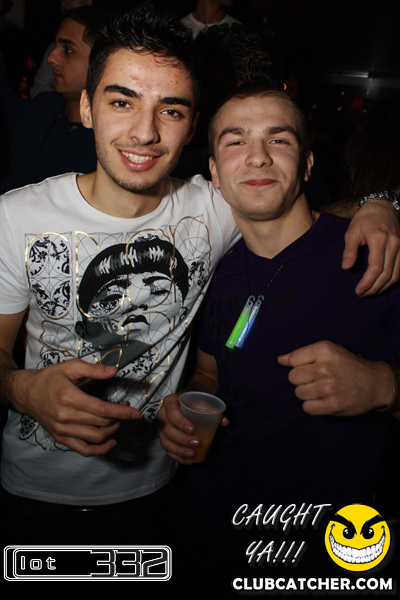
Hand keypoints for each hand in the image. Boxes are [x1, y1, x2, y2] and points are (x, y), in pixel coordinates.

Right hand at [12, 359, 140, 455]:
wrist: (26, 393)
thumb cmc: (49, 378)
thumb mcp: (70, 367)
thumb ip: (93, 369)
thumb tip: (115, 370)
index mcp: (68, 397)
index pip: (101, 410)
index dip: (121, 412)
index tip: (136, 413)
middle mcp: (65, 417)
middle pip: (101, 425)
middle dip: (120, 419)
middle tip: (127, 410)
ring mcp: (62, 430)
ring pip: (95, 438)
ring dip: (113, 432)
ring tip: (119, 421)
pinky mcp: (60, 438)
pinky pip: (83, 450)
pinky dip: (100, 450)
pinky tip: (111, 442)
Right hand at [157, 393, 228, 463]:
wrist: (184, 404)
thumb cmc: (193, 403)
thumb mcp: (201, 402)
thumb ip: (213, 410)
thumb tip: (225, 422)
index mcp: (170, 402)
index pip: (172, 412)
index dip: (180, 422)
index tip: (192, 429)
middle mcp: (162, 415)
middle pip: (168, 430)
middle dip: (182, 439)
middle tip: (197, 443)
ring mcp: (160, 428)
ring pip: (166, 442)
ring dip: (179, 450)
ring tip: (193, 454)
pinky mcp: (163, 439)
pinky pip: (167, 451)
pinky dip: (177, 457)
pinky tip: (188, 460)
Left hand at [277, 341, 392, 415]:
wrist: (376, 383)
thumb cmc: (349, 366)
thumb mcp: (329, 351)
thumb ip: (303, 354)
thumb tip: (280, 360)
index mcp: (324, 350)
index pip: (293, 360)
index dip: (299, 365)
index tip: (310, 368)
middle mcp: (325, 367)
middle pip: (293, 377)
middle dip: (302, 380)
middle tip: (316, 380)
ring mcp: (329, 387)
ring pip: (299, 393)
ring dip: (307, 393)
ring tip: (321, 390)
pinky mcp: (333, 405)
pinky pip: (307, 408)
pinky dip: (313, 406)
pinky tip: (323, 400)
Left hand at [342, 199, 399, 295]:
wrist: (382, 207)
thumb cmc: (364, 220)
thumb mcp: (352, 232)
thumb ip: (349, 250)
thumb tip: (346, 268)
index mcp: (379, 239)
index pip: (376, 268)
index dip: (367, 282)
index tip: (358, 290)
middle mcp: (394, 243)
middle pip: (387, 274)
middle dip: (374, 288)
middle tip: (362, 293)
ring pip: (397, 274)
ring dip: (384, 287)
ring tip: (371, 291)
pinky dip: (393, 280)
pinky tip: (382, 284)